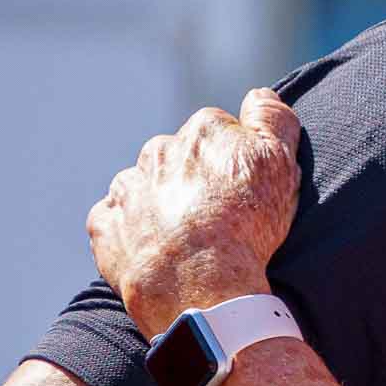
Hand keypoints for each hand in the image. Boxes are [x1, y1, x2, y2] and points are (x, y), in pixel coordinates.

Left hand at [88, 88, 302, 338]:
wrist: (203, 289)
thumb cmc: (248, 228)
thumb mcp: (280, 164)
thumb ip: (273, 119)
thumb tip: (259, 95)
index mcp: (203, 130)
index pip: (222, 132)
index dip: (237, 161)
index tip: (247, 191)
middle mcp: (158, 150)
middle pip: (181, 158)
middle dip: (196, 179)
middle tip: (219, 218)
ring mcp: (127, 188)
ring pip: (146, 186)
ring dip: (162, 203)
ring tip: (187, 239)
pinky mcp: (105, 226)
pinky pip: (115, 221)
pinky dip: (131, 231)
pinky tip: (156, 250)